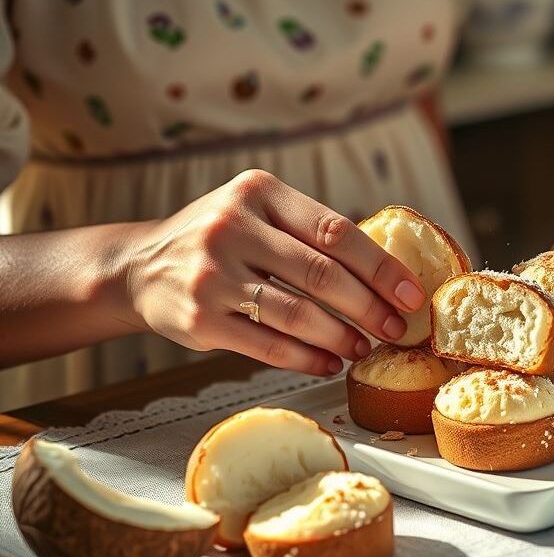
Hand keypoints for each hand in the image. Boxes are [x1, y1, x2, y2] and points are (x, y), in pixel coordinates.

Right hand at [124, 170, 424, 374]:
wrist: (139, 266)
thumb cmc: (220, 241)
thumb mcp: (256, 212)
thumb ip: (308, 232)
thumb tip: (387, 275)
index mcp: (259, 192)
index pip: (335, 231)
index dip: (380, 267)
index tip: (411, 293)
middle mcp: (232, 227)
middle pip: (321, 274)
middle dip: (368, 307)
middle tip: (395, 328)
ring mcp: (212, 274)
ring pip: (297, 314)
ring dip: (340, 337)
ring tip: (363, 348)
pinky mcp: (200, 319)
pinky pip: (268, 345)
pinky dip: (306, 359)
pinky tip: (328, 364)